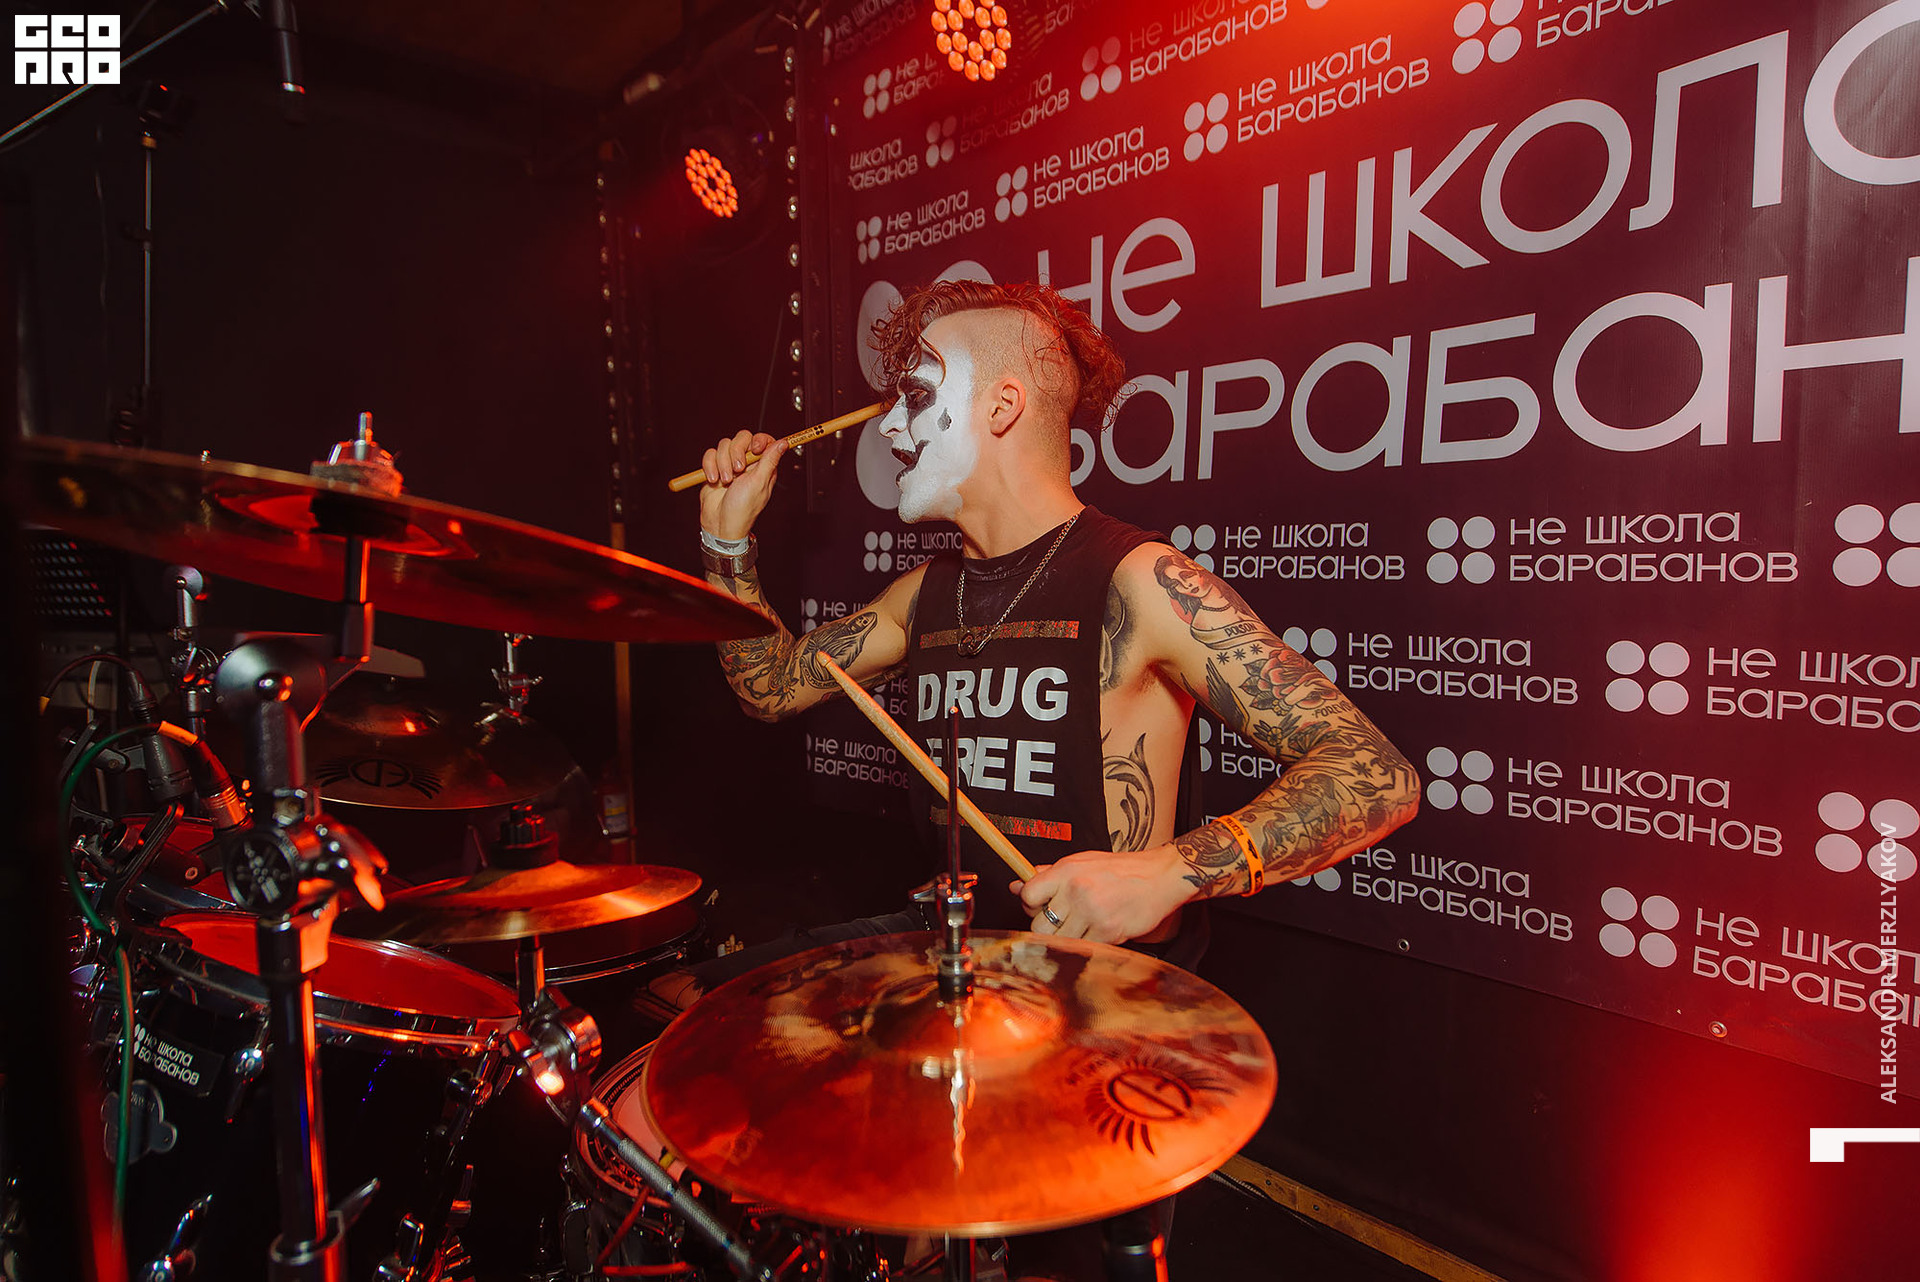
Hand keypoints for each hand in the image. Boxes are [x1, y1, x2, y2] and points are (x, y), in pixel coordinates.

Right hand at [699, 430, 787, 542]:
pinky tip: (714, 480)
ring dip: (722, 463)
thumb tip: (784, 443)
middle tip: (738, 470)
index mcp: (763, 465)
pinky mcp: (714, 467)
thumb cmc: (743, 508)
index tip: (755, 449)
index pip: (763, 440)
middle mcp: (747, 462)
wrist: (720, 522)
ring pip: (724, 445)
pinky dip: (710, 466)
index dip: (759, 440)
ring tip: (725, 481)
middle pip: (742, 438)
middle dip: (737, 451)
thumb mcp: (759, 482)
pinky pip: (710, 454)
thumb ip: (770, 460)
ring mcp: (730, 464)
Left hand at [1012, 846, 1192, 944]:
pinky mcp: (1108, 932)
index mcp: (1066, 870)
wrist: (1160, 877)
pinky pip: (1083, 948)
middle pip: (1039, 926)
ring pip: (1058, 942)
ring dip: (1066, 938)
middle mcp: (1076, 891)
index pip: (1028, 896)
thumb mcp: (1081, 862)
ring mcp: (1092, 913)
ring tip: (1081, 925)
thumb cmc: (1119, 870)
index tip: (1042, 906)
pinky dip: (1088, 943)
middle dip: (1046, 928)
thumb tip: (1016, 886)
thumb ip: (1049, 875)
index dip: (1031, 905)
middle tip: (1061, 921)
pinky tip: (1098, 929)